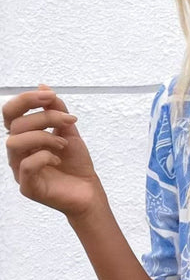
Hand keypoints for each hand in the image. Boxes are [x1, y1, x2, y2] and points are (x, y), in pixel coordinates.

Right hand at [3, 82, 104, 219]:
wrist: (89, 193)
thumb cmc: (76, 165)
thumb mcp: (68, 131)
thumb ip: (56, 110)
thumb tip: (43, 86)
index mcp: (23, 138)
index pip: (10, 113)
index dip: (26, 100)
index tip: (50, 96)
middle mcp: (17, 153)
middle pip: (16, 125)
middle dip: (45, 118)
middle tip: (68, 121)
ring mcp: (20, 171)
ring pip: (15, 142)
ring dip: (43, 137)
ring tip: (63, 144)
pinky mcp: (28, 187)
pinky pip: (26, 165)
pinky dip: (44, 157)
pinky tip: (58, 159)